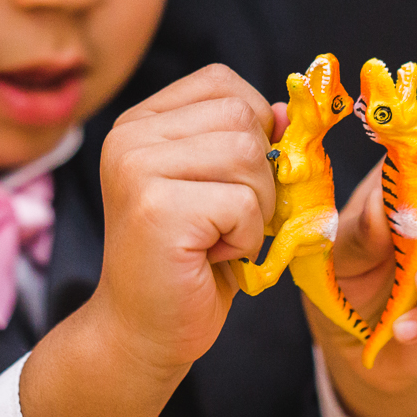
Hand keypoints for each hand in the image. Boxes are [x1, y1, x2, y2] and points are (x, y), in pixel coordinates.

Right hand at [22, 64, 275, 416]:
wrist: (142, 332)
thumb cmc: (189, 261)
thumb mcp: (220, 185)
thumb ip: (246, 142)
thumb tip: (287, 111)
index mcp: (141, 121)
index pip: (224, 84)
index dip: (254, 129)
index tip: (235, 179)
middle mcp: (130, 135)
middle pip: (243, 118)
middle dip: (259, 176)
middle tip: (227, 220)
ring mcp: (138, 169)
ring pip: (249, 157)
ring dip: (255, 209)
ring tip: (218, 238)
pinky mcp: (156, 209)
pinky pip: (244, 203)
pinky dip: (246, 238)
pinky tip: (211, 256)